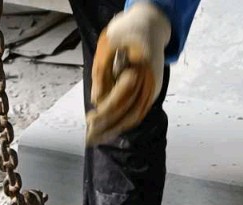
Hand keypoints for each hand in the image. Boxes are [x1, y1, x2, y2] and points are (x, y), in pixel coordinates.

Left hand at [86, 1, 170, 146]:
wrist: (152, 26)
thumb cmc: (126, 33)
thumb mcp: (107, 46)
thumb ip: (101, 73)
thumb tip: (96, 101)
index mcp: (140, 67)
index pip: (121, 97)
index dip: (105, 111)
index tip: (89, 118)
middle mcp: (150, 81)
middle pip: (129, 111)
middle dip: (108, 126)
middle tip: (89, 138)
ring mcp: (153, 88)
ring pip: (135, 116)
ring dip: (115, 129)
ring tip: (97, 139)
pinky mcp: (152, 92)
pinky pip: (138, 113)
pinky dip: (124, 123)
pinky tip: (110, 130)